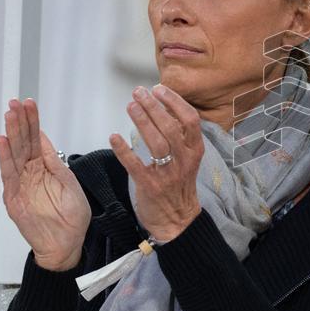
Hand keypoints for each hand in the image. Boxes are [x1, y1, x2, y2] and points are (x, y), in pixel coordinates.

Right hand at [0, 99, 89, 270]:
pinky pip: (9, 174)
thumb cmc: (72, 217)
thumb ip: (56, 163)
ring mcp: (21, 185)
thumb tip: (44, 139)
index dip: (32, 121)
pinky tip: (2, 140)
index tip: (29, 102)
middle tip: (15, 102)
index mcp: (45, 168)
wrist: (68, 245)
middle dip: (19, 121)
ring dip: (11, 133)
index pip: (36, 139)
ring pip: (14, 154)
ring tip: (9, 114)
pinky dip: (5, 157)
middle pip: (23, 143)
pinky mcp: (14, 198)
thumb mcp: (70, 184)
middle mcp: (30, 174)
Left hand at [110, 85, 203, 241]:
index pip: (190, 119)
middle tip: (139, 92)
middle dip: (154, 107)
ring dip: (143, 122)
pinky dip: (124, 150)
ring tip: (130, 106)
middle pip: (172, 127)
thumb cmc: (179, 185)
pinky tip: (114, 136)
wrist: (178, 221)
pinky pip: (136, 166)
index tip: (158, 89)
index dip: (175, 102)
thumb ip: (179, 136)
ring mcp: (169, 174)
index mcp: (195, 150)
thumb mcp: (187, 158)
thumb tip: (163, 107)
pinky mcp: (151, 187)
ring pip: (157, 143)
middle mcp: (185, 160)